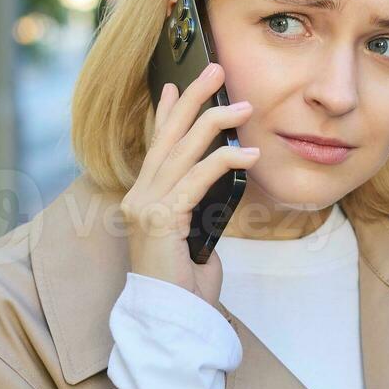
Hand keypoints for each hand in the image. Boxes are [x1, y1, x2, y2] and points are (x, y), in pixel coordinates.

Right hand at [122, 61, 257, 302]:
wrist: (173, 320)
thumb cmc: (186, 285)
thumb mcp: (196, 235)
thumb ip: (199, 207)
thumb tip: (220, 182)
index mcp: (144, 199)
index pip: (155, 146)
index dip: (166, 113)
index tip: (174, 85)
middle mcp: (139, 197)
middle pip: (168, 136)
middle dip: (193, 99)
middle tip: (215, 69)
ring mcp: (146, 206)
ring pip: (183, 150)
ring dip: (216, 122)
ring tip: (244, 105)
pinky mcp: (162, 218)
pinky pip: (198, 179)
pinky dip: (225, 162)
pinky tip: (249, 154)